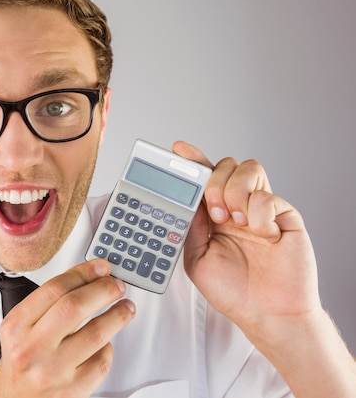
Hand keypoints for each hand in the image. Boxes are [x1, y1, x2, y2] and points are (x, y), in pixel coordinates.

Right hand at [0, 260, 134, 397]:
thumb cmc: (22, 359)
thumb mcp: (20, 326)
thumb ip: (48, 302)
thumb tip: (90, 278)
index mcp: (17, 326)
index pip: (55, 288)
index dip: (83, 273)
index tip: (100, 268)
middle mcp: (32, 348)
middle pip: (75, 306)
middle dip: (103, 290)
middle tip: (116, 285)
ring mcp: (53, 371)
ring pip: (97, 334)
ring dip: (118, 315)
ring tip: (125, 307)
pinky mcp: (72, 391)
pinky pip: (101, 361)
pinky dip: (108, 348)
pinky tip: (106, 342)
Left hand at [173, 141, 355, 396]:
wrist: (267, 314)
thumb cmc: (232, 291)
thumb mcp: (196, 259)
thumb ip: (190, 227)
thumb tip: (186, 200)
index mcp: (213, 214)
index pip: (203, 178)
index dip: (192, 160)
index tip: (178, 149)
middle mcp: (236, 206)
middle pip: (225, 165)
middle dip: (213, 182)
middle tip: (214, 213)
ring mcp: (260, 208)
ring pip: (249, 169)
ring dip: (235, 191)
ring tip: (233, 221)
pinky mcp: (284, 215)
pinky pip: (269, 196)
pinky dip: (259, 213)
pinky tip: (260, 234)